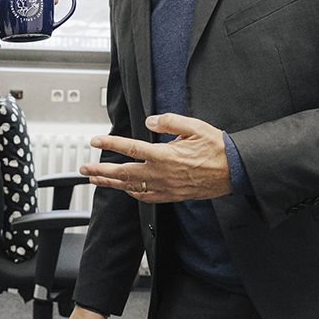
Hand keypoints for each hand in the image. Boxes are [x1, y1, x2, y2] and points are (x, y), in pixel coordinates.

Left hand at [80, 113, 232, 201]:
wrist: (235, 171)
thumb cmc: (217, 148)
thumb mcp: (194, 127)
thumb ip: (169, 122)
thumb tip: (150, 121)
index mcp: (164, 155)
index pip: (130, 148)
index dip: (110, 143)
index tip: (95, 141)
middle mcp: (161, 173)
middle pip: (123, 172)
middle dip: (100, 170)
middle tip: (83, 168)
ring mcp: (166, 187)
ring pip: (131, 187)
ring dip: (110, 183)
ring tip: (95, 179)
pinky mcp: (172, 195)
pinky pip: (146, 197)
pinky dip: (131, 193)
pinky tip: (124, 189)